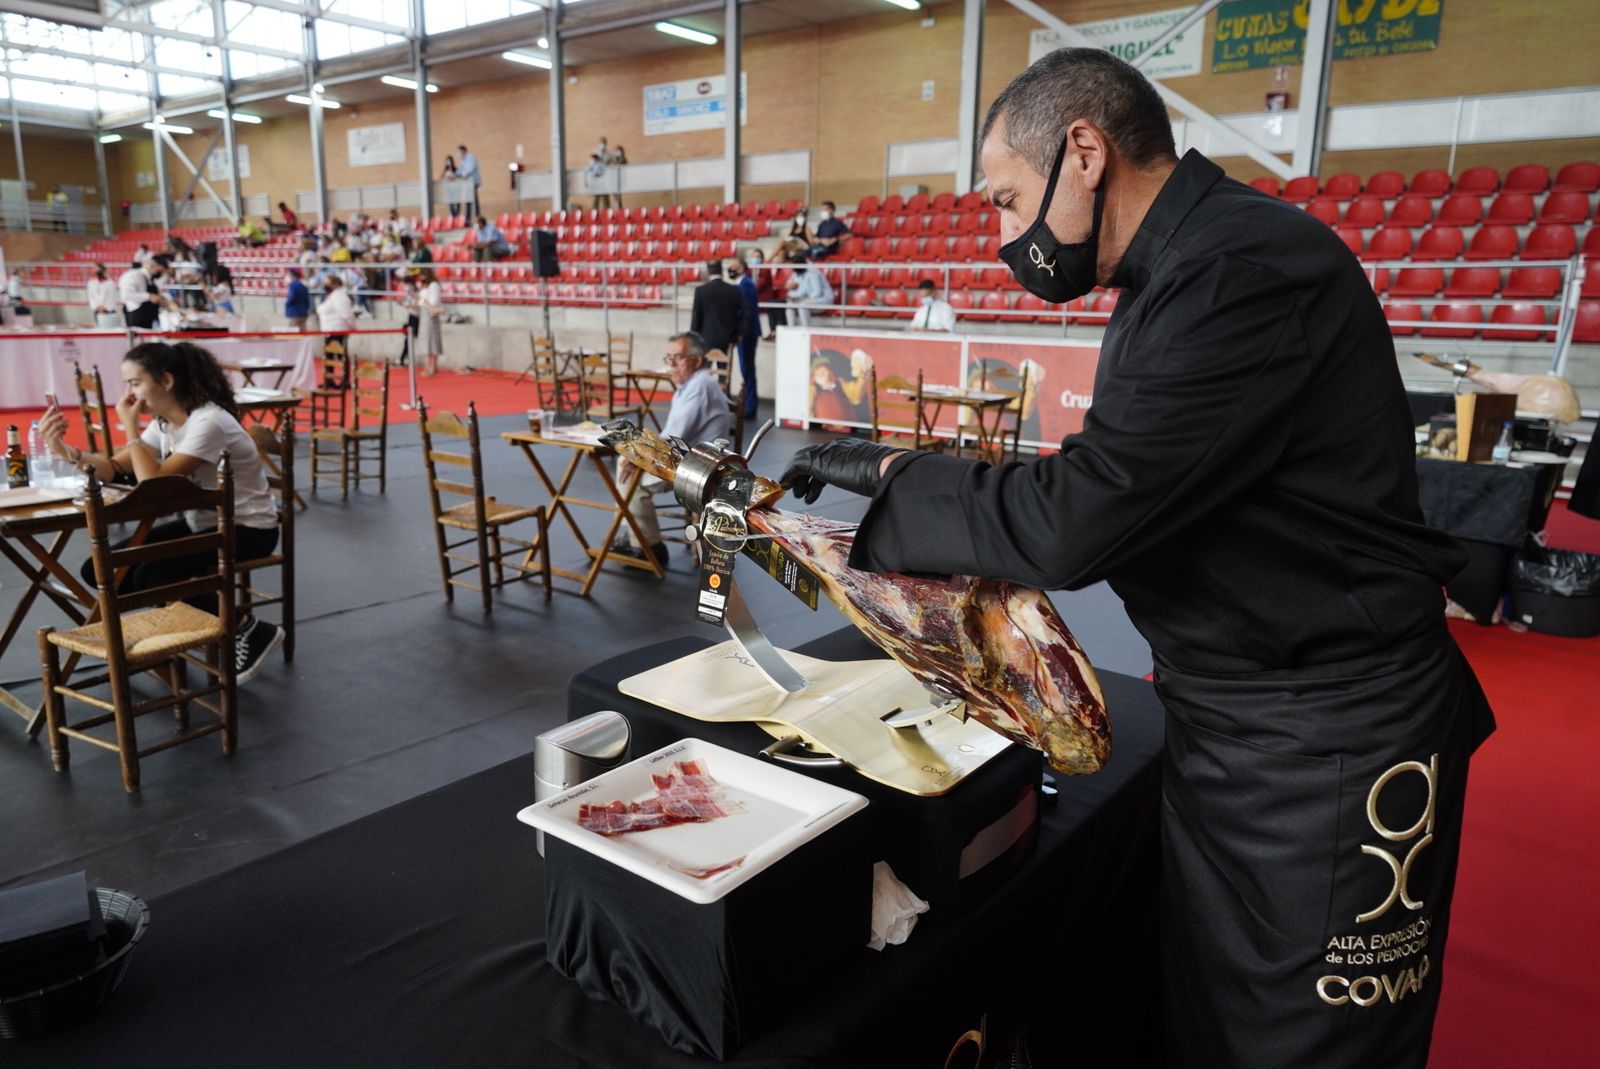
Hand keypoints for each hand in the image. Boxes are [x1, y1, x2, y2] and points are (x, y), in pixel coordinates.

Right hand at [38, 403, 72, 458]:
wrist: (60, 450)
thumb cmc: (58, 438)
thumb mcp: (56, 429)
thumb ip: (56, 422)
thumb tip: (59, 413)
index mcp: (41, 429)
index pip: (43, 419)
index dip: (48, 413)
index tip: (53, 406)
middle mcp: (42, 433)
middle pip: (48, 422)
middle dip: (55, 417)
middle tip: (62, 414)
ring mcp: (47, 438)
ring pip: (54, 427)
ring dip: (61, 422)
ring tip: (67, 421)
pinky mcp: (53, 442)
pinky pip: (57, 432)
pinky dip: (63, 428)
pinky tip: (66, 427)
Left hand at [114, 390, 144, 436]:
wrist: (131, 427)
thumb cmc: (133, 417)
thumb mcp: (137, 407)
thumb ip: (140, 401)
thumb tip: (142, 397)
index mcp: (120, 403)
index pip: (127, 396)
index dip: (134, 395)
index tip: (139, 397)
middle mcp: (118, 405)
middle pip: (126, 399)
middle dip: (133, 399)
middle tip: (139, 401)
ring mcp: (119, 409)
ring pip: (126, 403)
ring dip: (132, 403)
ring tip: (137, 405)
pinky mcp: (121, 413)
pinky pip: (125, 407)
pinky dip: (130, 407)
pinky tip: (135, 409)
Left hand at [780, 439, 904, 504]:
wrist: (885, 469)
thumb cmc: (886, 477)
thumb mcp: (873, 476)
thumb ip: (866, 478)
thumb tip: (874, 488)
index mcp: (851, 448)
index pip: (827, 458)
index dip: (816, 474)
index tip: (812, 487)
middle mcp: (837, 446)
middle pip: (812, 457)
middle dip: (804, 476)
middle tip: (800, 491)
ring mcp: (827, 451)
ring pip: (802, 460)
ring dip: (797, 479)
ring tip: (798, 494)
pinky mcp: (817, 460)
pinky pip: (796, 466)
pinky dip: (789, 476)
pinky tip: (786, 487)